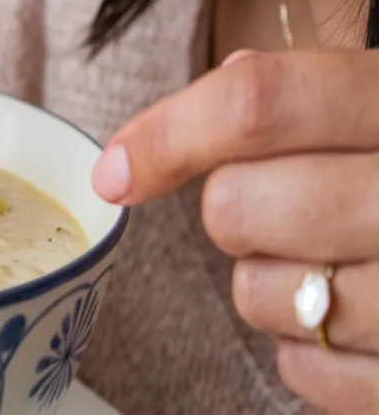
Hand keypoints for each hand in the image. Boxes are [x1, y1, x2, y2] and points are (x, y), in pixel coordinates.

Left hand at [93, 49, 378, 413]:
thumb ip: (296, 98)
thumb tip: (177, 125)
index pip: (259, 104)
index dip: (168, 134)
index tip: (116, 170)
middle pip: (239, 206)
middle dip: (236, 210)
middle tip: (287, 205)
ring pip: (260, 295)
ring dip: (270, 282)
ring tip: (335, 261)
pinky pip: (302, 370)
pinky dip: (308, 348)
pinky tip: (358, 316)